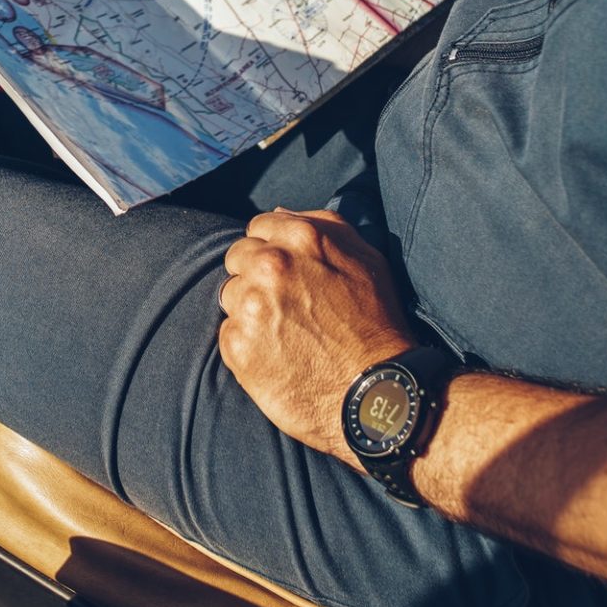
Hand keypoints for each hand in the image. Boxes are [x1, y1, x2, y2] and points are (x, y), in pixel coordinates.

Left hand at [217, 208, 414, 464]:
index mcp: (301, 237)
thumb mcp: (365, 259)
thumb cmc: (377, 323)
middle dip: (256, 274)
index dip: (273, 248)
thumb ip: (321, 225)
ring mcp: (250, 307)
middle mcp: (270, 266)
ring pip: (230, 295)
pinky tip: (278, 354)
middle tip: (287, 303)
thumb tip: (278, 213)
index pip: (258, 227)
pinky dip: (247, 342)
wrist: (376, 394)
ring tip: (286, 331)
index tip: (289, 272)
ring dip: (250, 308)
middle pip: (239, 257)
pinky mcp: (237, 347)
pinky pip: (228, 333)